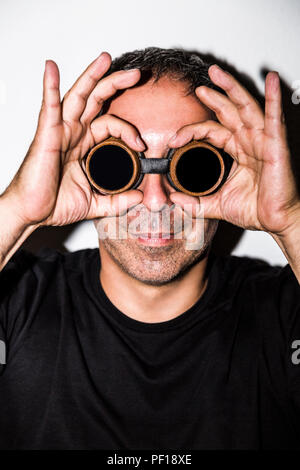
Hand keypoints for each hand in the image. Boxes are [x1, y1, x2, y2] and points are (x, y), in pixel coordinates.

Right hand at [3, 53, 144, 226]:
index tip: (142, 146)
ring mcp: (59, 132)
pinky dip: (49, 85)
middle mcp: (73, 134)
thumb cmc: (54, 204)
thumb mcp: (95, 203)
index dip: (129, 130)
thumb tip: (139, 198)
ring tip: (106, 59)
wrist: (31, 214)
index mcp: (84, 145)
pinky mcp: (46, 135)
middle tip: (137, 74)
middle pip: (96, 100)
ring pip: (77, 96)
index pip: (111, 123)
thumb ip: (118, 201)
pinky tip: (51, 68)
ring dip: (91, 76)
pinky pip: (48, 107)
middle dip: (116, 84)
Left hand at [168, 65, 299, 236]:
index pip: (213, 131)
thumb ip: (195, 203)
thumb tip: (174, 199)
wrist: (276, 221)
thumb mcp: (216, 205)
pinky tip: (272, 81)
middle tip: (198, 87)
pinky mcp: (277, 146)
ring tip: (217, 73)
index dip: (193, 131)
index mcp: (238, 152)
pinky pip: (275, 118)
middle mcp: (250, 142)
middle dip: (214, 96)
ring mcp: (264, 141)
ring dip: (232, 89)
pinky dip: (274, 98)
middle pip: (229, 112)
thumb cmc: (255, 210)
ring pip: (247, 108)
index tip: (174, 139)